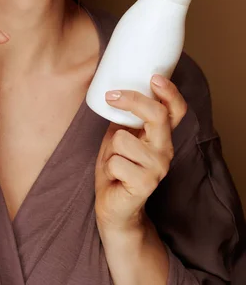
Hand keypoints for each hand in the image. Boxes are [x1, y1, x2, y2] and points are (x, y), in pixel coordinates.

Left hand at [94, 75, 186, 233]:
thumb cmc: (117, 166)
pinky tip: (115, 176)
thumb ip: (127, 117)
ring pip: (123, 138)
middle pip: (157, 115)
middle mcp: (165, 150)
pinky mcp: (145, 184)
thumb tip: (116, 87)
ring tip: (115, 160)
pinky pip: (116, 161)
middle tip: (111, 96)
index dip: (169, 92)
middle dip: (131, 100)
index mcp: (162, 136)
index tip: (154, 77)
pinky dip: (108, 166)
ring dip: (110, 148)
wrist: (115, 207)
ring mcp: (157, 168)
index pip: (176, 110)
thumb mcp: (122, 135)